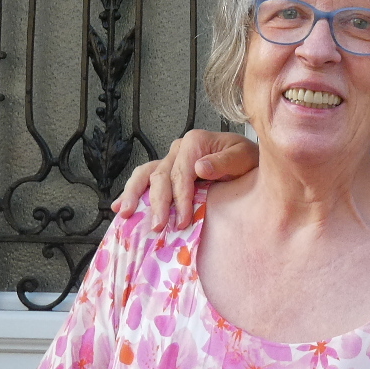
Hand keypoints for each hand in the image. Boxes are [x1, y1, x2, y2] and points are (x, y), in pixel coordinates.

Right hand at [111, 129, 258, 229]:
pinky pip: (144, 179)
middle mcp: (179, 148)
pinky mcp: (166, 171)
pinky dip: (130, 192)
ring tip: (125, 213)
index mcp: (195, 142)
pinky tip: (119, 206)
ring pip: (145, 174)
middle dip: (157, 203)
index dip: (180, 199)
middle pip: (160, 176)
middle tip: (158, 226)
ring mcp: (170, 159)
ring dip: (133, 194)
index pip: (181, 173)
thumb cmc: (248, 161)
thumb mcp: (245, 158)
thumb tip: (200, 167)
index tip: (181, 221)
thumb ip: (225, 162)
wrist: (249, 162)